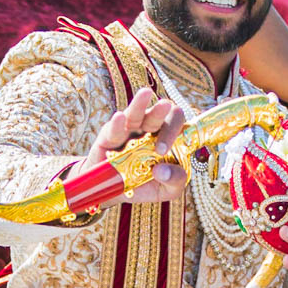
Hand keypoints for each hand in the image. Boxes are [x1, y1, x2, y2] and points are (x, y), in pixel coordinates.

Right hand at [83, 86, 186, 204]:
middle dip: (161, 114)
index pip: (177, 123)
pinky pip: (113, 128)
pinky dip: (117, 123)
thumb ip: (176, 180)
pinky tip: (119, 117)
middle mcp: (150, 129)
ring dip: (140, 103)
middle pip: (159, 114)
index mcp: (168, 138)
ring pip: (136, 113)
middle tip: (162, 123)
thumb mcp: (167, 190)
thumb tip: (162, 170)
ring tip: (145, 94)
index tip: (163, 151)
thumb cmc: (144, 185)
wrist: (114, 193)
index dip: (175, 130)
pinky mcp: (110, 136)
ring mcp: (129, 130)